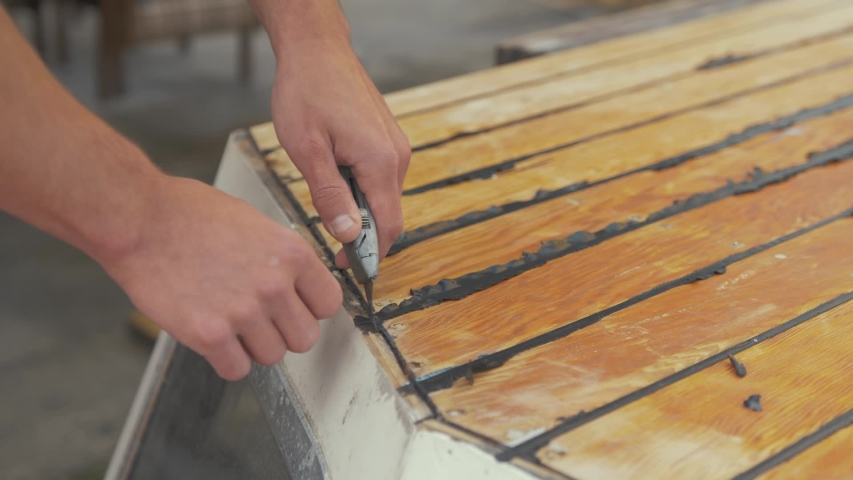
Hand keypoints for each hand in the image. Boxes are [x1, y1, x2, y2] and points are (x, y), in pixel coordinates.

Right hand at [100, 176, 341, 380]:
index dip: (310, 308)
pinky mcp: (209, 335)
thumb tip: (297, 283)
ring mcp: (243, 313)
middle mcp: (275, 286)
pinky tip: (214, 338)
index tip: (296, 307)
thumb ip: (281, 257)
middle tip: (262, 320)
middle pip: (305, 338)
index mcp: (292, 254)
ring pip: (272, 356)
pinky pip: (237, 370)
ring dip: (254, 346)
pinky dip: (226, 360)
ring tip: (232, 324)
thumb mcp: (254, 222)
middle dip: (284, 332)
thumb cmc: (189, 213)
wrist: (139, 220)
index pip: (329, 304)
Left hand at [269, 24, 410, 268]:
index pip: (386, 226)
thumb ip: (329, 195)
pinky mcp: (388, 139)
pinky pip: (381, 178)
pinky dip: (362, 191)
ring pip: (383, 197)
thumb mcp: (307, 149)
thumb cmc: (307, 92)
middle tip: (328, 243)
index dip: (369, 254)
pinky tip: (335, 180)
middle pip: (388, 215)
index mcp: (380, 162)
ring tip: (325, 202)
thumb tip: (347, 235)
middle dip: (362, 235)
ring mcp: (396, 146)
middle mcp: (397, 156)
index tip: (345, 267)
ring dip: (360, 211)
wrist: (317, 50)